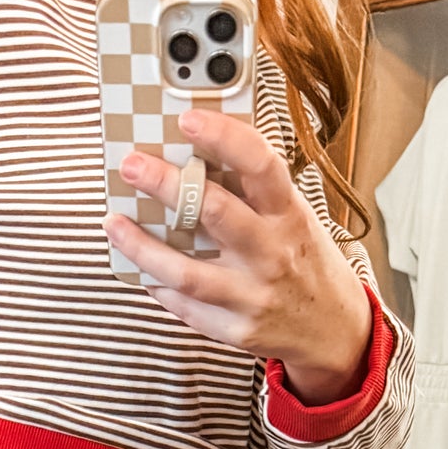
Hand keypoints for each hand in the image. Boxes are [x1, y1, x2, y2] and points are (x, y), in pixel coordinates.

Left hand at [106, 108, 372, 403]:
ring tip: (114, 222)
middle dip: (167, 184)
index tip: (187, 118)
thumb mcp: (295, 217)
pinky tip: (137, 265)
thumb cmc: (304, 260)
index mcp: (289, 215)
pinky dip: (157, 283)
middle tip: (132, 164)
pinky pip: (185, 306)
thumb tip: (196, 151)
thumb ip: (253, 190)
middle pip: (213, 212)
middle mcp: (272, 255)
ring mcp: (252, 296)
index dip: (223, 136)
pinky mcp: (235, 330)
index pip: (259, 164)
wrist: (333, 329)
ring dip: (142, 246)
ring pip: (186, 271)